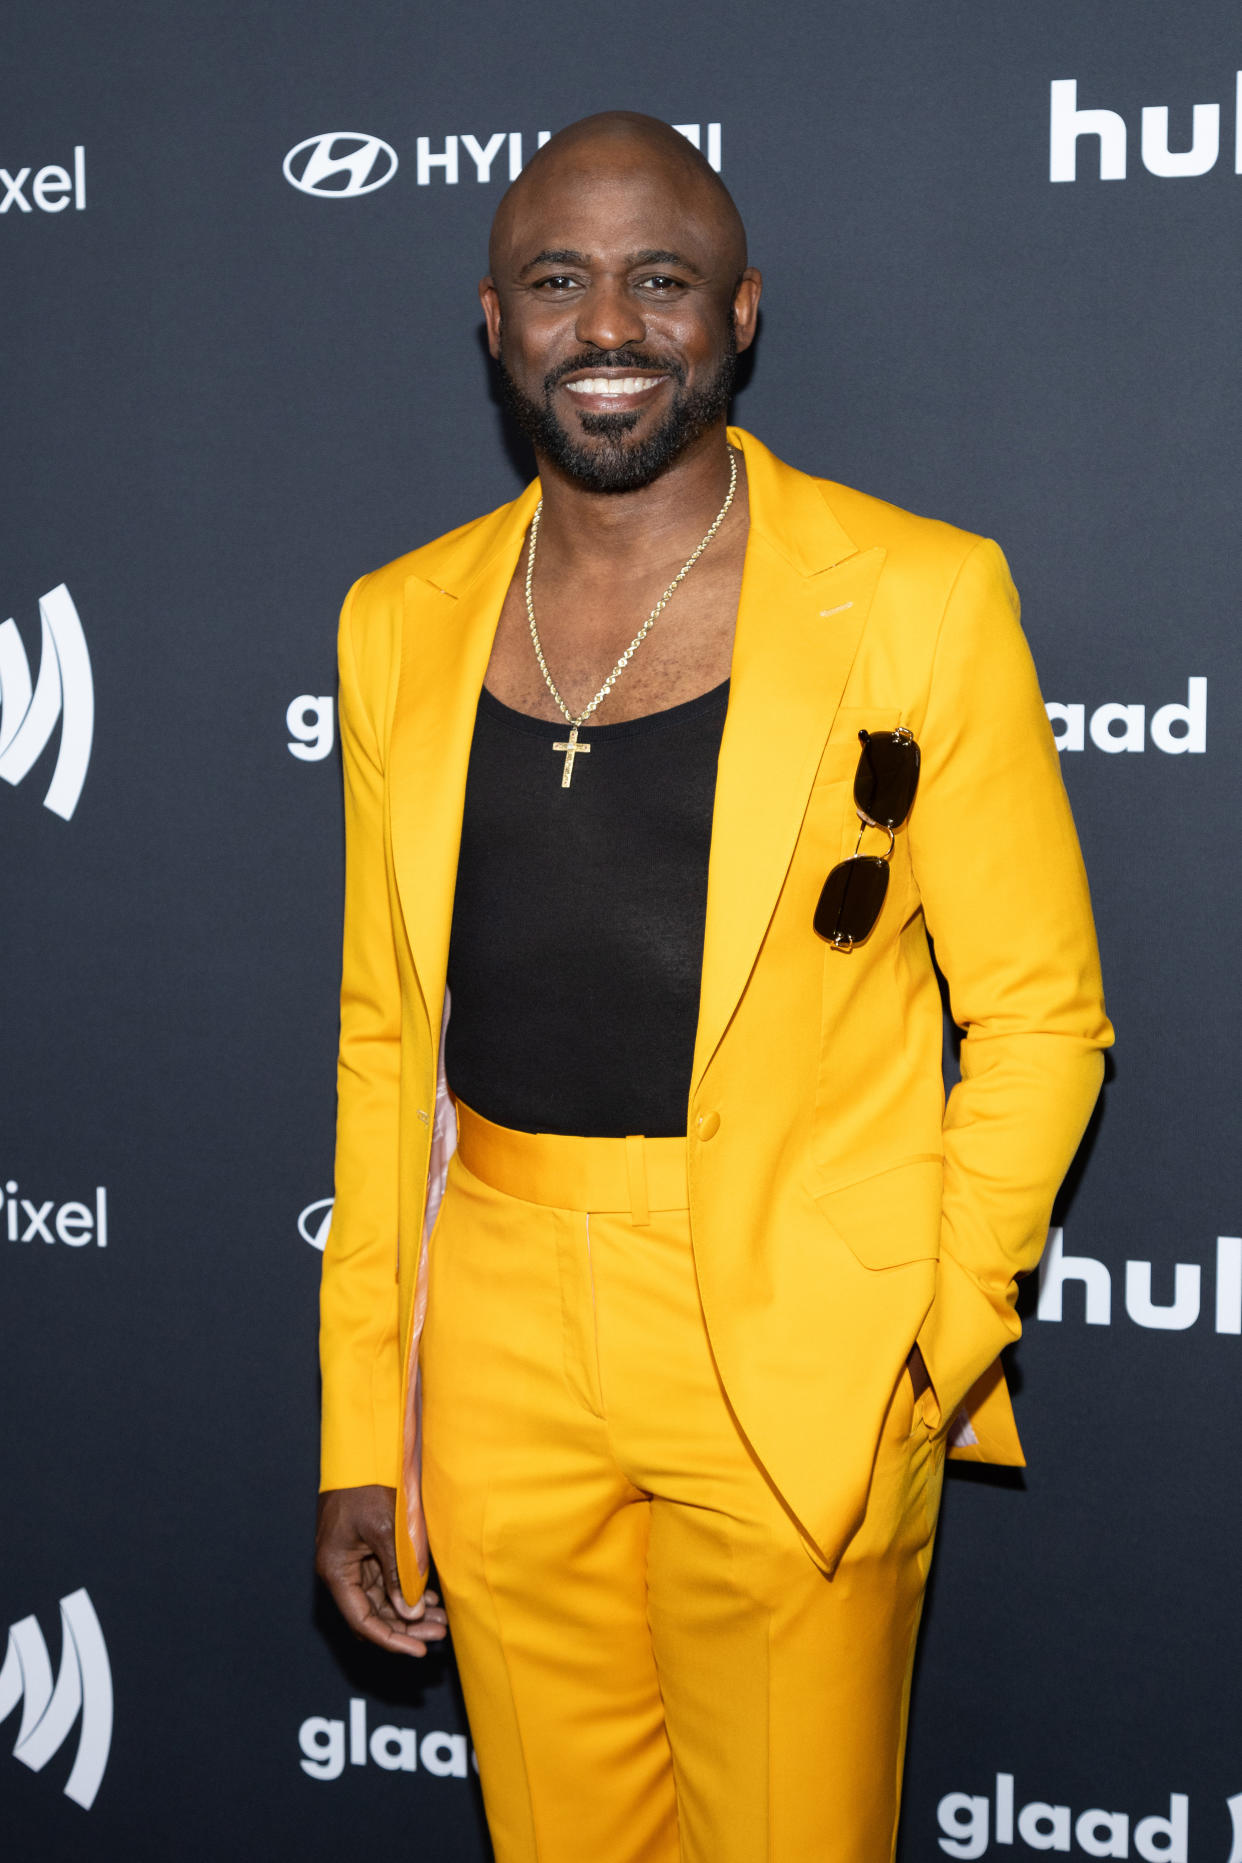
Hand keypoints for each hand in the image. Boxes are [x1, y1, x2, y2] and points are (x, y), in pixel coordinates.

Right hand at [315, 1485, 448, 1656]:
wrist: (361, 1453)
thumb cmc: (367, 1486)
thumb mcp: (385, 1529)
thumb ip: (398, 1572)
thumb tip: (411, 1613)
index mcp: (337, 1571)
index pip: (363, 1620)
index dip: (390, 1640)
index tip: (418, 1651)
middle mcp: (342, 1573)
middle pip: (374, 1615)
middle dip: (406, 1628)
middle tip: (439, 1633)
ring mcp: (355, 1564)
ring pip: (383, 1601)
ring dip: (410, 1612)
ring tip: (441, 1620)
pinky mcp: (367, 1553)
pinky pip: (387, 1583)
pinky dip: (408, 1592)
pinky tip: (431, 1599)